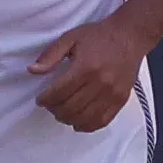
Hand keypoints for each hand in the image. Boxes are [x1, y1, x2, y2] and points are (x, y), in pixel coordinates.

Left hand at [29, 14, 153, 131]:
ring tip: (63, 114)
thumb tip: (32, 70)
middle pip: (70, 108)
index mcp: (85, 67)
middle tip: (51, 106)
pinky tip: (79, 122)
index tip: (41, 100)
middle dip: (55, 111)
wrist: (130, 35)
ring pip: (85, 118)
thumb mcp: (70, 38)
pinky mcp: (121, 99)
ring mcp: (112, 93)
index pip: (59, 93)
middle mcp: (100, 83)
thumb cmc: (99, 36)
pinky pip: (103, 121)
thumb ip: (50, 55)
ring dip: (69, 120)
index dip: (45, 100)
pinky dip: (88, 126)